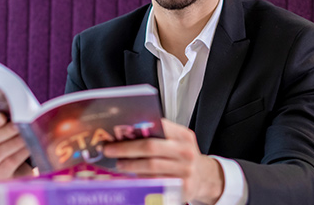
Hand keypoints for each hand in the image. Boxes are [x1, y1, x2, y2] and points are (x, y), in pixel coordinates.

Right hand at [0, 113, 32, 180]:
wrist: (22, 166)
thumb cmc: (12, 143)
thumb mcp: (4, 132)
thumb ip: (4, 122)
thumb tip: (13, 112)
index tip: (3, 117)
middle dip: (5, 131)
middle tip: (20, 125)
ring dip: (13, 142)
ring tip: (26, 135)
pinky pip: (8, 163)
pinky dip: (20, 153)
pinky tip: (29, 147)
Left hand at [103, 119, 223, 203]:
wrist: (203, 177)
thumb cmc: (183, 157)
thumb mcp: (177, 141)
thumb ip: (158, 135)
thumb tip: (126, 133)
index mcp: (183, 135)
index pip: (158, 127)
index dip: (135, 130)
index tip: (118, 132)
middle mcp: (186, 152)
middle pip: (150, 147)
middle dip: (126, 148)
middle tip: (110, 149)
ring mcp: (185, 170)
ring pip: (150, 167)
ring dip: (130, 165)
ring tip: (120, 164)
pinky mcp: (182, 187)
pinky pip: (155, 182)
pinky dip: (140, 179)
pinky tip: (132, 176)